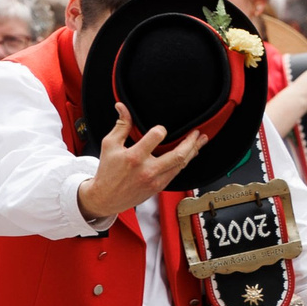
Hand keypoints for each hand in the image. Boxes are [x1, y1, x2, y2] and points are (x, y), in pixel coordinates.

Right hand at [76, 102, 204, 223]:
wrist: (106, 198)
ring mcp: (155, 180)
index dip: (160, 129)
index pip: (157, 136)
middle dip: (191, 141)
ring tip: (200, 141)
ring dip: (194, 151)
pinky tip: (190, 154)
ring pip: (182, 164)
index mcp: (134, 157)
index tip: (160, 129)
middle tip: (197, 132)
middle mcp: (147, 170)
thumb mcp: (109, 145)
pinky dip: (185, 162)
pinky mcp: (159, 186)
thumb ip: (121, 125)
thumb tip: (122, 107)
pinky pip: (177, 172)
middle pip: (178, 154)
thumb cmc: (107, 171)